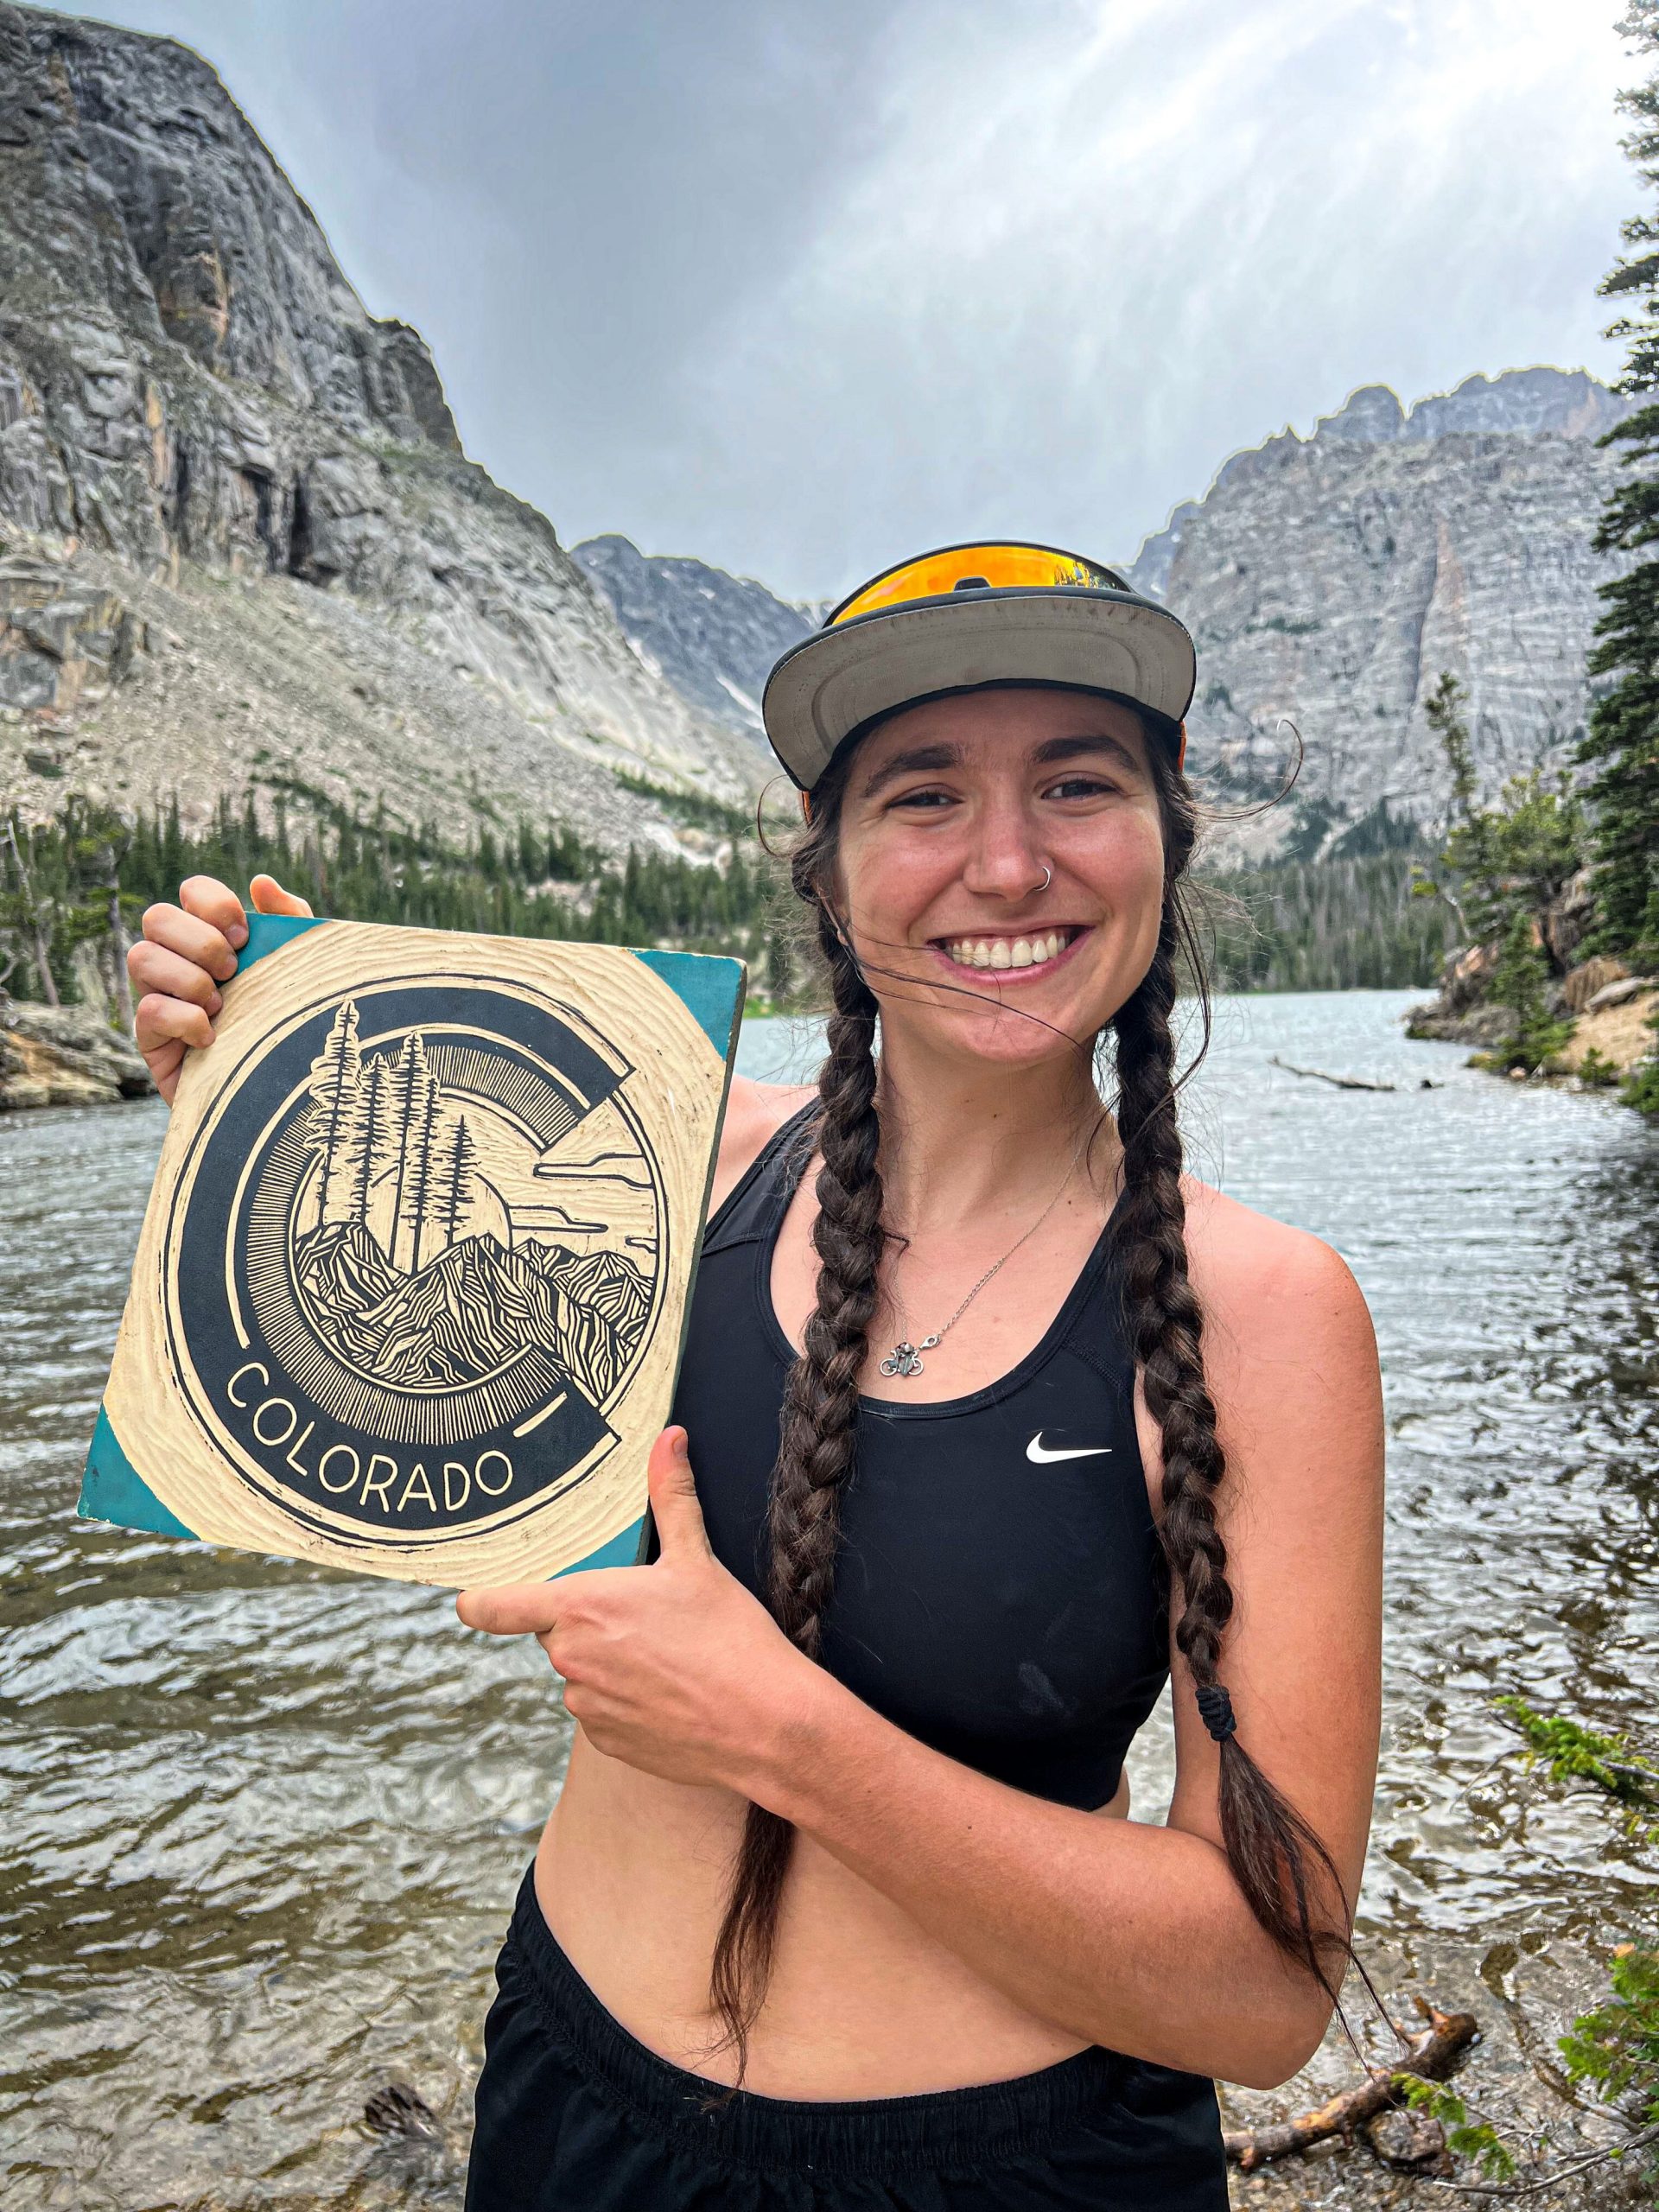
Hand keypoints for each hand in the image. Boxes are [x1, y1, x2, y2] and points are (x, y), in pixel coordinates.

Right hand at [130, 873, 311, 1101]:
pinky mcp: (152, 1040)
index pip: (191, 891)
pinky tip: (212, 1036)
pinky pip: (149, 1011)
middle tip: (233, 972)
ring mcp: (160, 996)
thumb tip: (260, 882)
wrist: (282, 1092)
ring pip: (140, 957)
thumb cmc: (288, 1019)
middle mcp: (178, 960)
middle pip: (156, 917)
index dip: (213, 903)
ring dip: (188, 978)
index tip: (245, 936)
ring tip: (221, 1005)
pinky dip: (184, 1019)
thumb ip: (288, 922)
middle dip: (200, 941)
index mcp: (211, 935)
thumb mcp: (300, 967)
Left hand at [455, 1428, 816, 1794]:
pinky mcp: (606, 1743)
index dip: (479, 1601)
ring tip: (668, 1659)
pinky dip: (627, 1702)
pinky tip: (671, 1694)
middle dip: (589, 1623)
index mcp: (581, 1608)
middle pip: (557, 1633)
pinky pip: (602, 1712)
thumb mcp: (698, 1560)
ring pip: (582, 1673)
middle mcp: (570, 1660)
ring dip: (609, 1664)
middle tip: (645, 1618)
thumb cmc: (729, 1637)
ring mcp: (586, 1707)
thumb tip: (670, 1437)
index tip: (475, 1598)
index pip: (492, 1607)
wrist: (765, 1723)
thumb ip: (671, 1497)